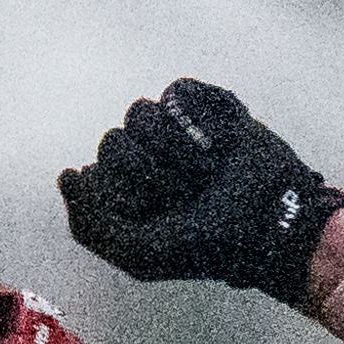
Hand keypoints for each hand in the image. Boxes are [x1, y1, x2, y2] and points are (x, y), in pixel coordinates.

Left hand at [59, 76, 343, 297]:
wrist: (274, 223)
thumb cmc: (208, 245)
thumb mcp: (140, 253)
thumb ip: (90, 225)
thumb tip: (69, 170)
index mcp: (123, 194)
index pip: (90, 176)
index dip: (121, 198)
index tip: (156, 220)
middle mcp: (144, 158)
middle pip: (112, 143)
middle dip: (147, 172)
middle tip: (184, 196)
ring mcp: (172, 129)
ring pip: (139, 113)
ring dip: (174, 147)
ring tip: (203, 170)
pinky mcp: (204, 104)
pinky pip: (177, 90)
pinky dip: (197, 115)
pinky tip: (218, 142)